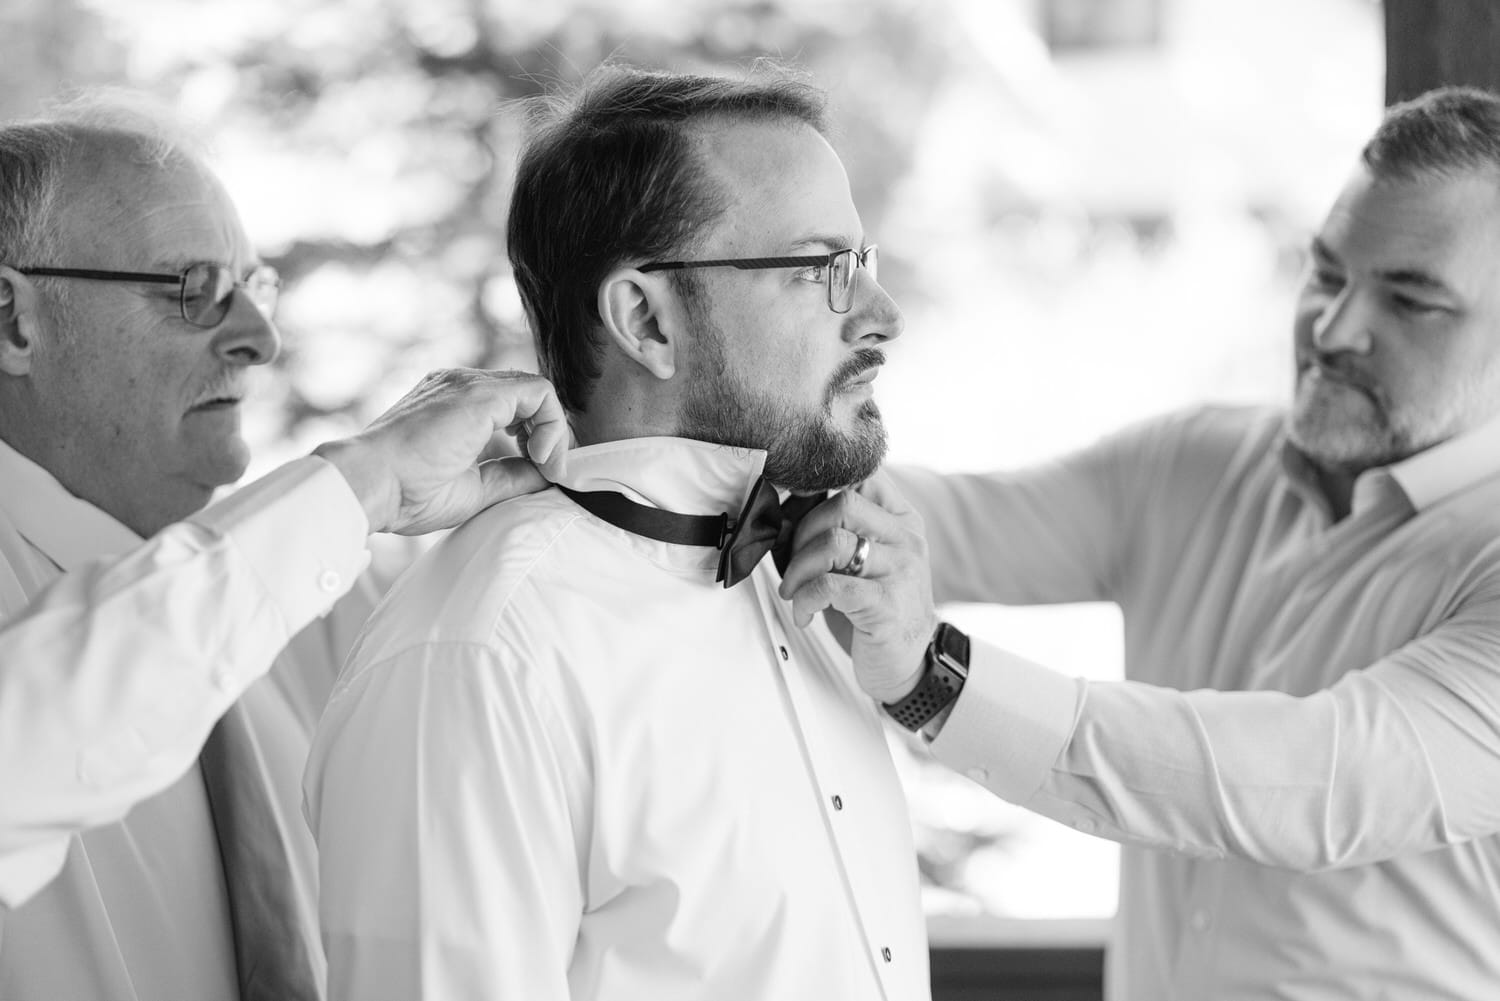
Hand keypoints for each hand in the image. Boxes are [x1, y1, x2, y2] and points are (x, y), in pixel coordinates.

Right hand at [313, 368, 569, 534]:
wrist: (370, 484)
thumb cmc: (405, 493)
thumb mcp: (473, 488)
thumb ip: (510, 476)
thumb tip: (547, 474)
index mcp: (453, 404)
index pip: (513, 405)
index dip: (537, 435)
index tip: (541, 471)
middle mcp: (461, 385)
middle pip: (527, 395)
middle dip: (550, 432)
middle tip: (551, 470)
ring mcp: (468, 384)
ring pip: (537, 390)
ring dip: (553, 429)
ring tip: (546, 464)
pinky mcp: (480, 393)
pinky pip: (539, 392)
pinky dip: (551, 424)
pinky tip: (540, 455)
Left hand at [777, 471, 936, 703]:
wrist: (912, 663)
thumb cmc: (878, 609)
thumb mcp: (863, 560)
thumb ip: (834, 531)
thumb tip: (780, 515)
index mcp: (901, 520)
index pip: (862, 475)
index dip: (819, 486)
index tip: (794, 510)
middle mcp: (906, 539)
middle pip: (841, 504)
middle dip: (801, 532)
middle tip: (791, 562)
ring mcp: (901, 571)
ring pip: (833, 543)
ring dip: (798, 568)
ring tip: (794, 589)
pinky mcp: (887, 606)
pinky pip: (831, 586)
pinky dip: (805, 598)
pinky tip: (805, 612)